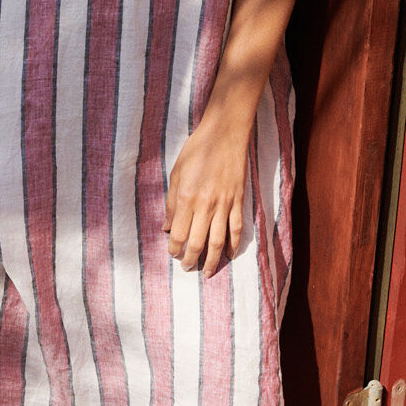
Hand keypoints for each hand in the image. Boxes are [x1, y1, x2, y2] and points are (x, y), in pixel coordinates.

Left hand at [162, 118, 247, 277]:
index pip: (179, 234)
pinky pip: (237, 229)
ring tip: (206, 271)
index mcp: (187, 199)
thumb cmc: (197, 150)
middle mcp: (206, 205)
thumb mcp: (176, 173)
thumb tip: (167, 228)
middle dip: (191, 260)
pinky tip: (229, 255)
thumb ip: (171, 203)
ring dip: (212, 260)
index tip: (173, 254)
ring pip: (218, 241)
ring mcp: (224, 205)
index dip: (175, 249)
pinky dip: (234, 245)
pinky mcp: (238, 201)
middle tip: (186, 268)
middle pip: (198, 242)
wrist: (225, 134)